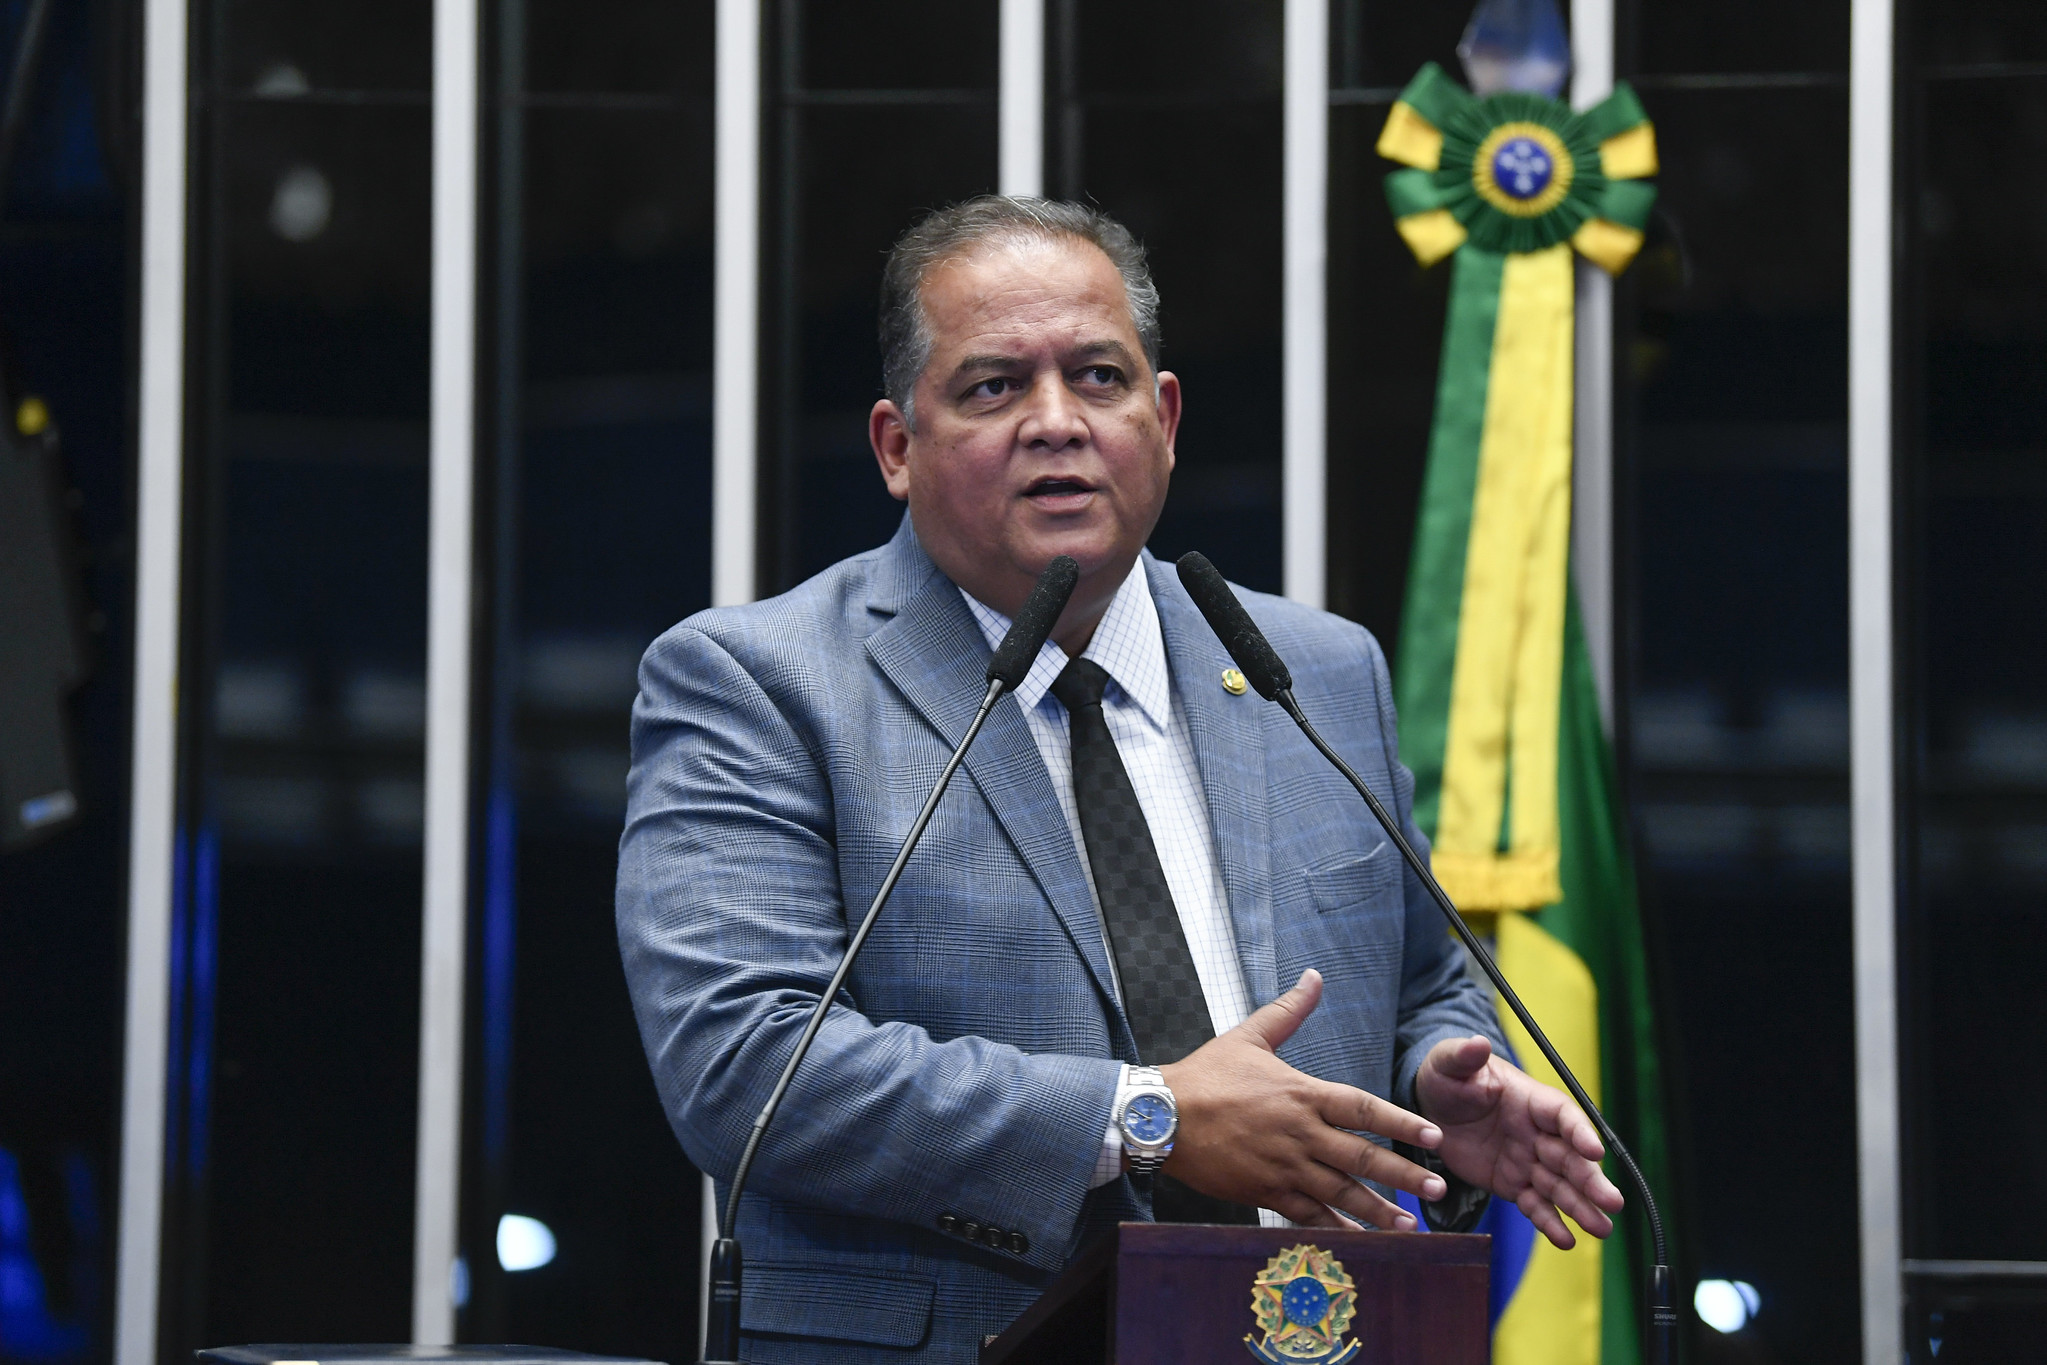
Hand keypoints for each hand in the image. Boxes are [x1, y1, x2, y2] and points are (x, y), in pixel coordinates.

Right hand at [1157, 969, 1447, 1230]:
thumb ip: (1289, 1010)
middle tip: (1439, 1188)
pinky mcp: (1264, 1192)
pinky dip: (1334, 1228)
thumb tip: (1314, 976)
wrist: (1161, 1116)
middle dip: (1403, 1174)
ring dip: (1377, 1210)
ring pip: (1340, 1192)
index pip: (1363, 1109)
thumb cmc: (1205, 1075)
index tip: (1434, 1137)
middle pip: (1362, 1156)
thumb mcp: (1249, 1036)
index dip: (1401, 1122)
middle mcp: (1299, 1133)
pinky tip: (1358, 1241)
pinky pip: (1307, 1214)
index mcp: (1302, 1094)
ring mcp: (1283, 1166)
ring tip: (1410, 1225)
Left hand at [1414, 1035, 1625, 1248]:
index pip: (1563, 1115)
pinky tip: (1567, 1240)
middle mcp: (1536, 1132)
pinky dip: (1549, 1222)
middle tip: (1612, 1202)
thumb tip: (1477, 1043)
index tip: (1593, 1150)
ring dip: (1581, 1207)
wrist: (1429, 1106)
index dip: (1579, 1131)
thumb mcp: (1450, 1063)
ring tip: (1603, 1229)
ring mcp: (1527, 1160)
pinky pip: (1533, 1205)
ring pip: (1559, 1186)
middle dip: (1591, 1180)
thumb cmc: (1447, 1077)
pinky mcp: (1511, 1183)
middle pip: (1570, 1157)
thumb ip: (1465, 1056)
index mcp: (1530, 1100)